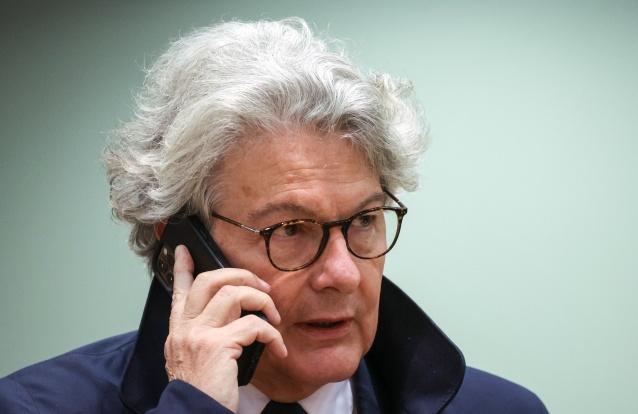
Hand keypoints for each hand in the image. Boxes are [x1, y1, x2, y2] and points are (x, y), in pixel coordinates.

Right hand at [164, 245, 286, 411]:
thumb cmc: (201, 391)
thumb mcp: (192, 359)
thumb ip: (204, 335)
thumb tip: (232, 318)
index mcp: (179, 330)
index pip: (179, 290)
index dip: (182, 268)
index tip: (184, 251)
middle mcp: (185, 328)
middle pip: (209, 280)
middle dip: (240, 275)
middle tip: (261, 287)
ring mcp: (199, 335)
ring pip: (233, 294)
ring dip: (261, 301)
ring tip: (274, 316)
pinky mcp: (217, 347)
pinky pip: (254, 326)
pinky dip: (272, 334)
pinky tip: (278, 348)